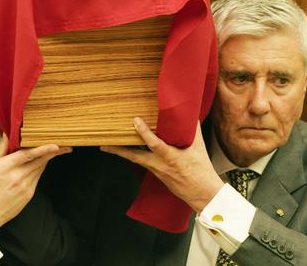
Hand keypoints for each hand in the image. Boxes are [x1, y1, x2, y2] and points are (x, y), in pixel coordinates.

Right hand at [0, 135, 71, 237]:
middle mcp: (18, 177)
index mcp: (5, 167)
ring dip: (45, 159)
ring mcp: (25, 187)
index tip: (54, 145)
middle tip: (63, 145)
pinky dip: (38, 169)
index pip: (28, 155)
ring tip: (52, 151)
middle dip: (52, 152)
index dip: (43, 149)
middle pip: (39, 161)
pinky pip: (37, 178)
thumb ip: (0, 150)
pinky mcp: (29, 194)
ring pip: (40, 168)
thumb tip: (7, 135)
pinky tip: (37, 165)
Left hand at [100, 117, 222, 212]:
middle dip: (118, 150)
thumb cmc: (201, 170)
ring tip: (107, 145)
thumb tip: (188, 113)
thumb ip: (192, 130)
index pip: (155, 144)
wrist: (202, 193)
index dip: (144, 132)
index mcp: (171, 157)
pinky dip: (134, 155)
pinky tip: (126, 149)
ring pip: (135, 159)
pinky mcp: (155, 174)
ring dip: (122, 152)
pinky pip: (141, 162)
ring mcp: (155, 171)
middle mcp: (159, 165)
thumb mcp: (198, 148)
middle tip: (104, 145)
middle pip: (134, 156)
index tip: (135, 121)